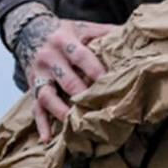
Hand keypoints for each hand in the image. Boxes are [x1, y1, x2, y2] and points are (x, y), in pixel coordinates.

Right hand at [14, 13, 114, 141]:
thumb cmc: (67, 33)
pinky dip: (41, 124)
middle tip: (101, 111)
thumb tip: (137, 38)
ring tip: (77, 126)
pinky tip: (48, 139)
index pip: (82, 57)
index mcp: (64, 40)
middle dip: (83, 96)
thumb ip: (106, 33)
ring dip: (62, 113)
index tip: (112, 85)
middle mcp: (48, 57)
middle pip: (67, 80)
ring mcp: (38, 75)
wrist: (30, 31)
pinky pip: (35, 109)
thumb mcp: (84, 28)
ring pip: (48, 97)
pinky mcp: (32, 88)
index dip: (97, 72)